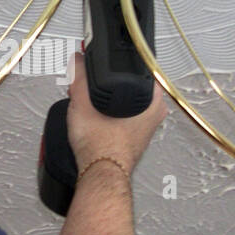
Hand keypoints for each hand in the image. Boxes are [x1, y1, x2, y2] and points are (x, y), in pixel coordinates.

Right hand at [65, 50, 166, 171]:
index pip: (135, 70)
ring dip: (106, 103)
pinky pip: (122, 120)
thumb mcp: (82, 101)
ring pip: (124, 104)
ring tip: (90, 109)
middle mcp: (155, 113)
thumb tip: (79, 61)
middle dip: (106, 87)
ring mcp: (147, 127)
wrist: (100, 173)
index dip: (110, 69)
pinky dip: (109, 118)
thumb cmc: (100, 145)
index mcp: (153, 99)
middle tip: (89, 92)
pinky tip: (97, 123)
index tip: (97, 72)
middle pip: (127, 88)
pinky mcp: (136, 138)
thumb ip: (80, 76)